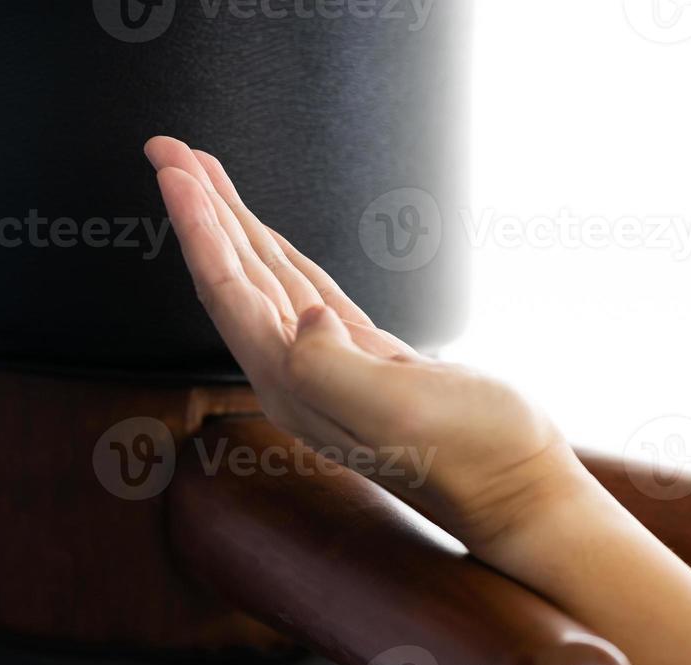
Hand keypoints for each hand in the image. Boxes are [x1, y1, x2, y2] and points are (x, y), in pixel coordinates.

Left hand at [144, 136, 592, 557]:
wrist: (521, 489)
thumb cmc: (473, 455)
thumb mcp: (398, 410)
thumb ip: (334, 367)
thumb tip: (306, 319)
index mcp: (295, 387)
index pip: (228, 294)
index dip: (197, 228)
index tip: (175, 169)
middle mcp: (299, 379)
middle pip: (231, 280)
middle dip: (199, 212)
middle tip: (169, 150)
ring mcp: (332, 369)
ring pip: (266, 281)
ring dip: (232, 226)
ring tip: (201, 174)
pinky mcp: (368, 360)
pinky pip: (308, 293)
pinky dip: (281, 255)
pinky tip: (265, 235)